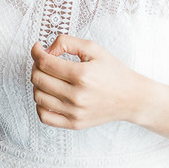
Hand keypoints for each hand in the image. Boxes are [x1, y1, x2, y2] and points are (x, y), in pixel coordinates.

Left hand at [30, 35, 145, 129]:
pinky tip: (48, 95)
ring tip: (48, 77)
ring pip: (38, 96)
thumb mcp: (94, 48)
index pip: (44, 63)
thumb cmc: (113, 72)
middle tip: (44, 61)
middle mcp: (77, 96)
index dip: (36, 52)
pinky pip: (44, 116)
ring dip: (38, 83)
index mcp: (82, 74)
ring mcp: (75, 112)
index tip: (37, 47)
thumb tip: (46, 50)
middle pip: (38, 79)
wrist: (132, 98)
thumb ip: (67, 42)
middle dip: (36, 65)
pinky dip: (40, 104)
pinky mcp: (74, 124)